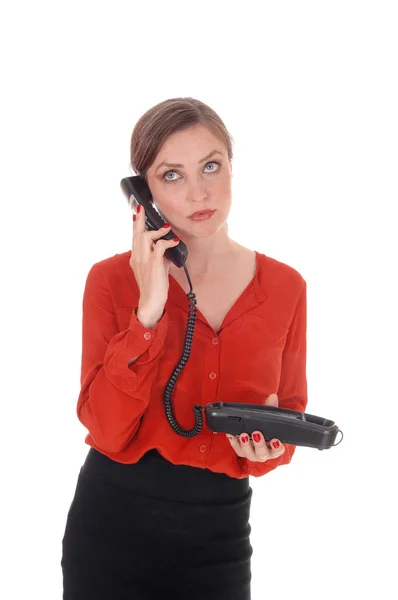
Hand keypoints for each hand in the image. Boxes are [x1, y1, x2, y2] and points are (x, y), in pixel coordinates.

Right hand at [129, 205, 179, 327]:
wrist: (151, 301)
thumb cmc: (153, 286)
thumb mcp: (155, 268)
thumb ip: (158, 256)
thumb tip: (167, 247)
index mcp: (136, 258)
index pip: (134, 238)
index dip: (135, 225)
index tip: (137, 213)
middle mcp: (137, 257)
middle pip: (137, 234)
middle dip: (139, 219)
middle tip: (142, 208)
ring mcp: (144, 260)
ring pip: (146, 237)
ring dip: (157, 231)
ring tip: (166, 229)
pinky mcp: (154, 264)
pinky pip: (160, 247)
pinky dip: (168, 242)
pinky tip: (175, 241)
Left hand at [226, 393, 284, 461]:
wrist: (255, 433)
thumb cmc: (265, 428)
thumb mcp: (269, 418)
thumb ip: (271, 409)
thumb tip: (273, 397)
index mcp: (274, 448)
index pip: (278, 450)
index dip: (277, 447)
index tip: (275, 440)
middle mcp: (264, 453)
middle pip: (262, 453)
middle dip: (259, 444)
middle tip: (256, 433)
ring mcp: (252, 454)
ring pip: (249, 453)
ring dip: (246, 444)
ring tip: (243, 434)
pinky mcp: (241, 452)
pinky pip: (237, 449)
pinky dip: (234, 442)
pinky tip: (231, 434)